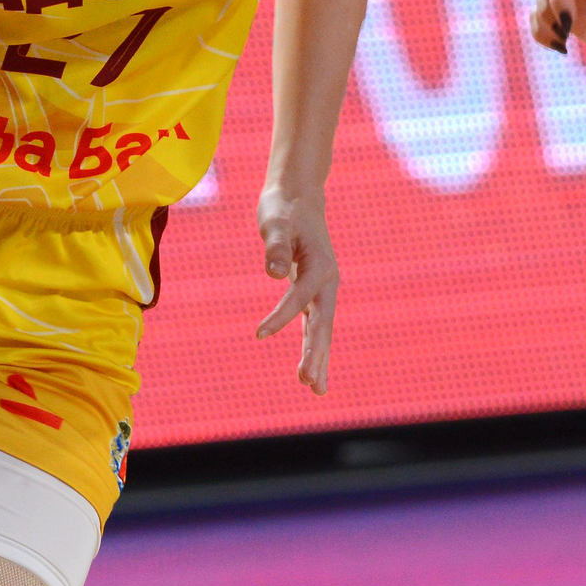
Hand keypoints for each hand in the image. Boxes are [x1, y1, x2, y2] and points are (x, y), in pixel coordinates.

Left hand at [254, 184, 338, 394]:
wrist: (298, 196)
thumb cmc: (283, 208)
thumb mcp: (276, 222)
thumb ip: (277, 247)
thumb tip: (274, 273)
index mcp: (321, 266)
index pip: (299, 298)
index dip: (280, 317)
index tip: (258, 334)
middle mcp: (327, 282)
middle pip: (323, 324)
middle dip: (316, 354)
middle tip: (309, 384)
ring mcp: (323, 289)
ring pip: (322, 330)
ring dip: (318, 358)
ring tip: (314, 389)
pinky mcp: (313, 291)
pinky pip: (314, 325)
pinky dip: (313, 346)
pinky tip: (309, 368)